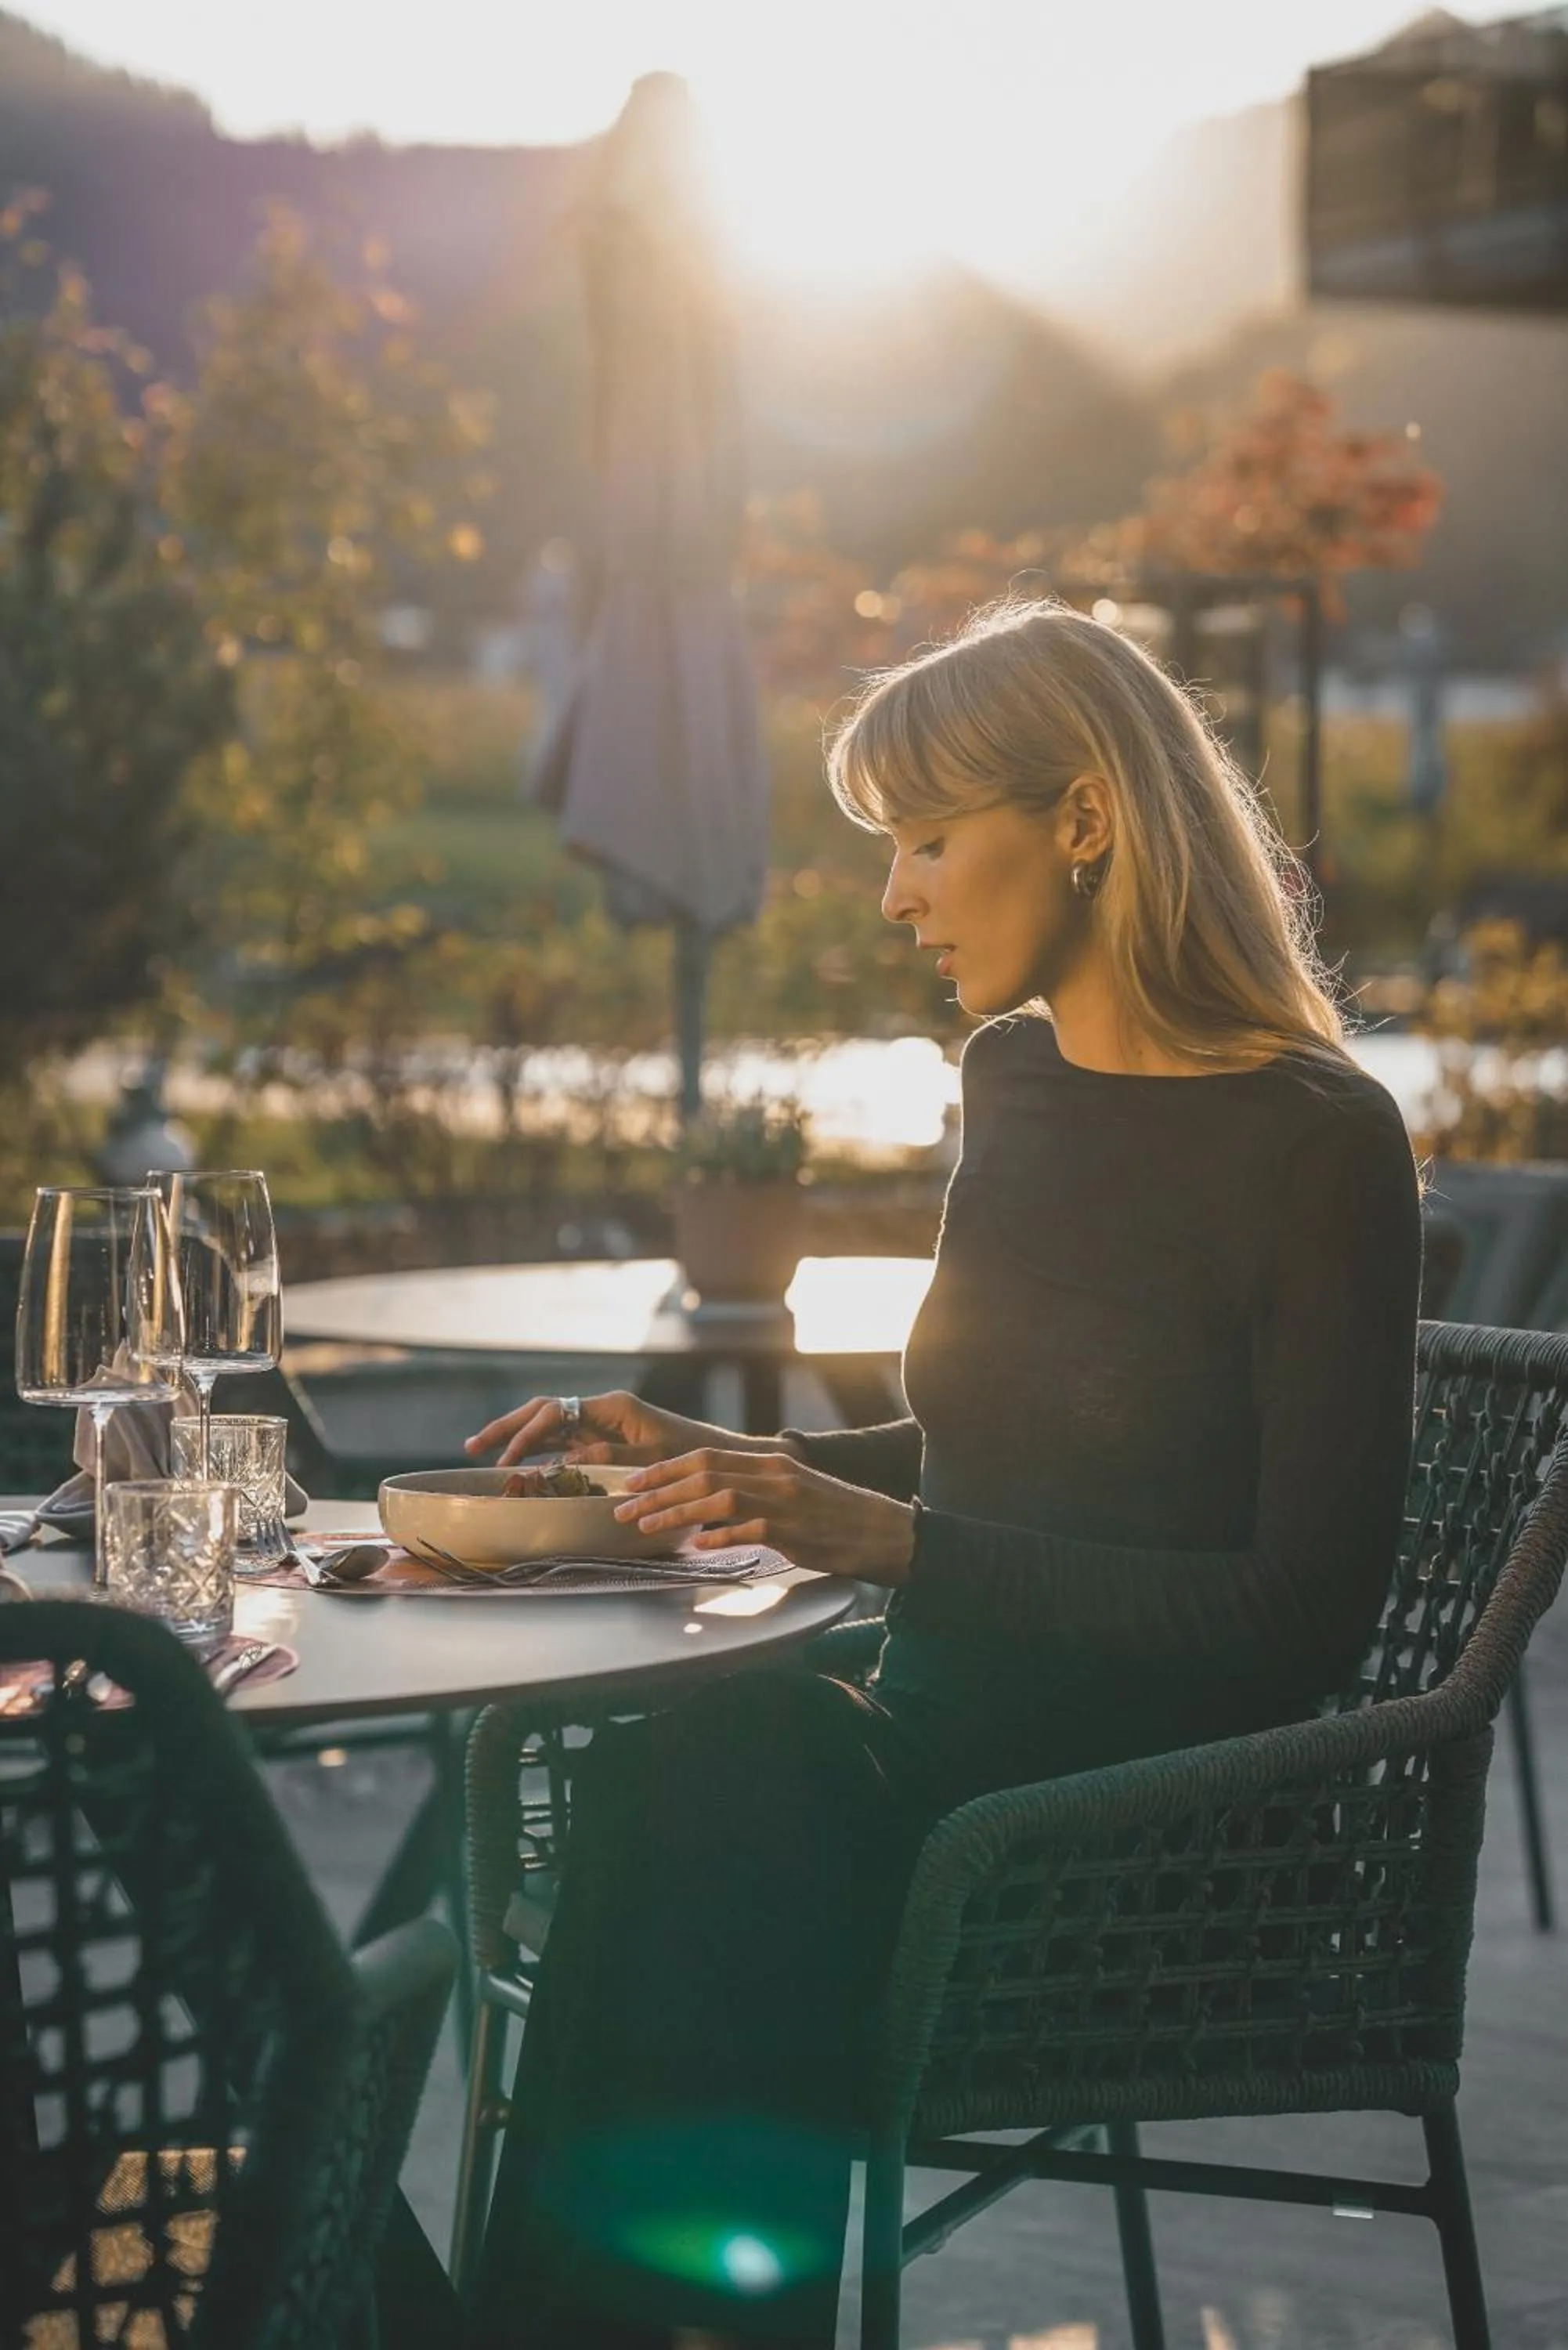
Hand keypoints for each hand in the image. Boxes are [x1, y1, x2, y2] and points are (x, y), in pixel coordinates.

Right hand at [465, 1389, 787, 1471]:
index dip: (527, 1434)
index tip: (508, 1458)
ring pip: (548, 1426)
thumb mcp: (654, 1460)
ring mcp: (600, 1425)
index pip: (556, 1413)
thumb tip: (570, 1461)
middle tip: (473, 1445)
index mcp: (612, 1406)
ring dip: (516, 1438)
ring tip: (482, 1452)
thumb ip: (612, 1458)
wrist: (717, 1460)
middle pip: (543, 1412)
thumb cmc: (691, 1456)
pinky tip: (518, 1465)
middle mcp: (601, 1410)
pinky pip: (562, 1443)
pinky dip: (538, 1452)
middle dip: (507, 1427)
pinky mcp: (603, 1442)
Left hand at [612, 1448, 914, 1585]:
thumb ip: (752, 1490)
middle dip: (658, 1490)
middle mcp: (772, 1476)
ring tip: (645, 1526)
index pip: (705, 1457)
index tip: (633, 1481)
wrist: (879, 1530)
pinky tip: (697, 1545)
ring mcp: (784, 1502)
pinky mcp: (795, 1531)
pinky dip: (720, 1537)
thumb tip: (707, 1503)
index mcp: (768, 1463)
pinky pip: (749, 1531)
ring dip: (676, 1513)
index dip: (664, 1468)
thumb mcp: (791, 1490)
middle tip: (624, 1506)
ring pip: (718, 1499)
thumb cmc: (832, 1515)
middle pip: (703, 1475)